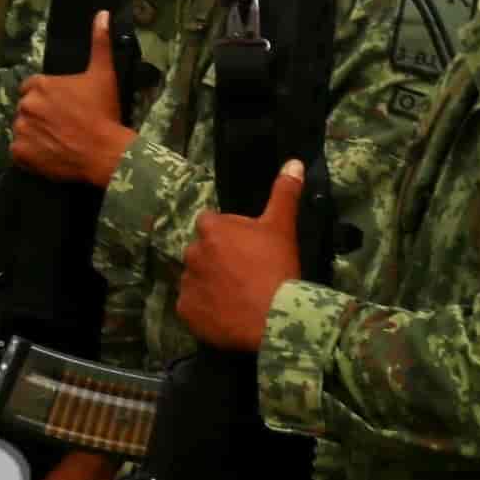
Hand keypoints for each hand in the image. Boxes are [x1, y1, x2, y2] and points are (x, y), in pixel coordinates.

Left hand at [14, 12, 136, 185]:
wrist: (104, 152)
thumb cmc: (103, 112)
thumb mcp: (103, 74)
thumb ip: (99, 42)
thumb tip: (102, 13)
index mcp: (41, 85)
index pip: (32, 88)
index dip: (47, 98)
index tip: (62, 107)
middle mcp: (26, 105)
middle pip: (27, 108)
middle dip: (40, 115)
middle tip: (62, 125)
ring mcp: (21, 130)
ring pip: (23, 129)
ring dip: (34, 134)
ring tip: (56, 141)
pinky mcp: (20, 153)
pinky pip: (18, 152)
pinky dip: (30, 154)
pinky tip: (48, 154)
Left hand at [181, 163, 305, 351]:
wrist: (274, 317)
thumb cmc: (277, 267)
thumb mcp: (282, 227)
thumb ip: (284, 193)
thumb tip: (294, 162)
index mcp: (211, 229)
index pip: (210, 223)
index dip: (227, 234)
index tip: (244, 247)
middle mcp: (192, 253)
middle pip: (201, 251)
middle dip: (216, 259)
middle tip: (242, 273)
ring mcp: (187, 284)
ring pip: (195, 278)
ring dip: (209, 283)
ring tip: (235, 296)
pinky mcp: (185, 312)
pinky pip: (191, 307)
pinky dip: (203, 310)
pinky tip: (224, 314)